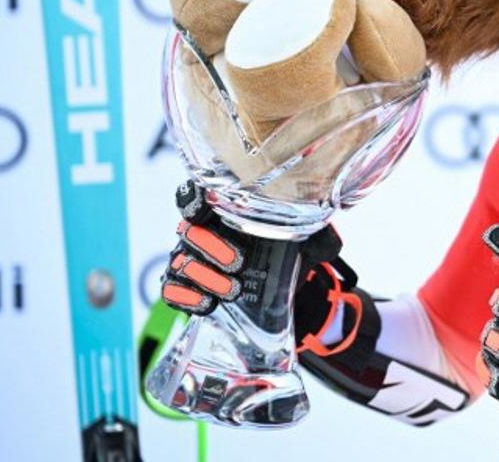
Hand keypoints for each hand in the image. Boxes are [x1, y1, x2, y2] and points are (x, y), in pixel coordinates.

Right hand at [160, 181, 346, 344]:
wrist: (292, 287)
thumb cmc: (292, 250)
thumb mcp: (310, 239)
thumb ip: (318, 233)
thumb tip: (327, 238)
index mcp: (227, 210)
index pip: (196, 194)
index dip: (193, 199)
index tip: (202, 206)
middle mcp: (204, 232)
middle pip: (188, 231)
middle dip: (210, 247)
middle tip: (238, 263)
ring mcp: (194, 260)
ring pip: (180, 262)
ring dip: (205, 277)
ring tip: (233, 290)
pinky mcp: (191, 288)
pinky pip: (171, 290)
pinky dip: (186, 297)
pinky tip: (207, 304)